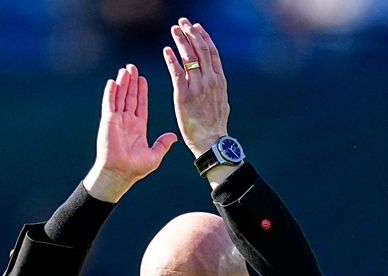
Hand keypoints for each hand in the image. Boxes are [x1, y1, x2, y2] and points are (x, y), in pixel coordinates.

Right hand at [83, 64, 176, 202]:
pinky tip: (113, 81)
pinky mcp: (108, 121)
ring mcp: (116, 120)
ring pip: (120, 97)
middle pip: (130, 97)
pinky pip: (109, 103)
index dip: (142, 91)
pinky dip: (111, 92)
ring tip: (125, 69)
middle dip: (131, 82)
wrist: (119, 174)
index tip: (143, 78)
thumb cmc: (134, 169)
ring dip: (122, 83)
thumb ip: (163, 144)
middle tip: (132, 67)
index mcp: (138, 128)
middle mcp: (127, 122)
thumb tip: (173, 136)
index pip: (140, 104)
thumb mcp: (154, 155)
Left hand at [163, 19, 229, 158]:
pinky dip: (171, 60)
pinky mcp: (184, 96)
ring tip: (174, 30)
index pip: (212, 52)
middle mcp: (210, 80)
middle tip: (183, 22)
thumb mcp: (221, 102)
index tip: (197, 27)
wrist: (211, 141)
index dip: (204, 37)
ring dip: (181, 41)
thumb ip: (216, 88)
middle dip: (192, 33)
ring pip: (189, 57)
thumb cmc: (215, 125)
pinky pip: (177, 73)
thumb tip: (215, 81)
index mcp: (219, 80)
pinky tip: (166, 50)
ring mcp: (198, 87)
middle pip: (201, 50)